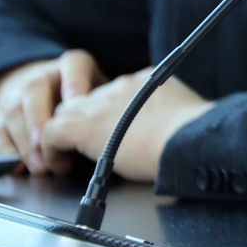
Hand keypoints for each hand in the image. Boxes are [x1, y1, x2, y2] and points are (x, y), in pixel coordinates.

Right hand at [0, 50, 102, 174]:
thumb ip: (104, 114)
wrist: (53, 102)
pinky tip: (19, 168)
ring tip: (40, 165)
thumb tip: (112, 139)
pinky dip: (6, 151)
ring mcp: (18, 95)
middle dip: (40, 117)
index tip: (78, 102)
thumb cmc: (88, 108)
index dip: (75, 82)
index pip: (73, 64)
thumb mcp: (102, 103)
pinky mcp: (0, 118)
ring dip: (24, 140)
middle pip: (35, 87)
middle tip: (49, 143)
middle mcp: (44, 77)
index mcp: (73, 67)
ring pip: (13, 108)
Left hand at [39, 71, 212, 182]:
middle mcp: (119, 87)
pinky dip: (50, 149)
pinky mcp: (85, 127)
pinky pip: (51, 132)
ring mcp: (100, 105)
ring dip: (63, 135)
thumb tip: (176, 124)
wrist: (189, 139)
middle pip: (85, 99)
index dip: (107, 115)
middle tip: (84, 148)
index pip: (113, 92)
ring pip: (64, 113)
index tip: (112, 134)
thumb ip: (172, 112)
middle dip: (81, 122)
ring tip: (67, 158)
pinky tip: (59, 164)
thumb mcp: (186, 111)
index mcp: (144, 82)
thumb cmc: (195, 134)